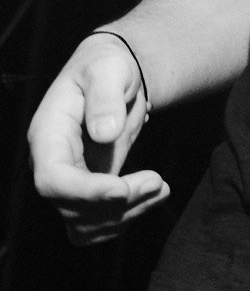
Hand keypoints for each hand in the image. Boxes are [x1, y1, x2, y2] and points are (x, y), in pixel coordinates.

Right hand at [29, 33, 168, 245]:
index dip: (85, 192)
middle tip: (158, 182)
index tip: (122, 190)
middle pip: (70, 207)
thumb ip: (105, 97)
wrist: (115, 77)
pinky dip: (124, 219)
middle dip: (116, 203)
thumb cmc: (108, 67)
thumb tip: (103, 133)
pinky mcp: (88, 191)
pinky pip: (96, 223)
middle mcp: (52, 163)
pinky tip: (153, 196)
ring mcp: (68, 180)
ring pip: (84, 223)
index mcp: (48, 135)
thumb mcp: (108, 69)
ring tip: (160, 188)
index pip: (52, 179)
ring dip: (125, 216)